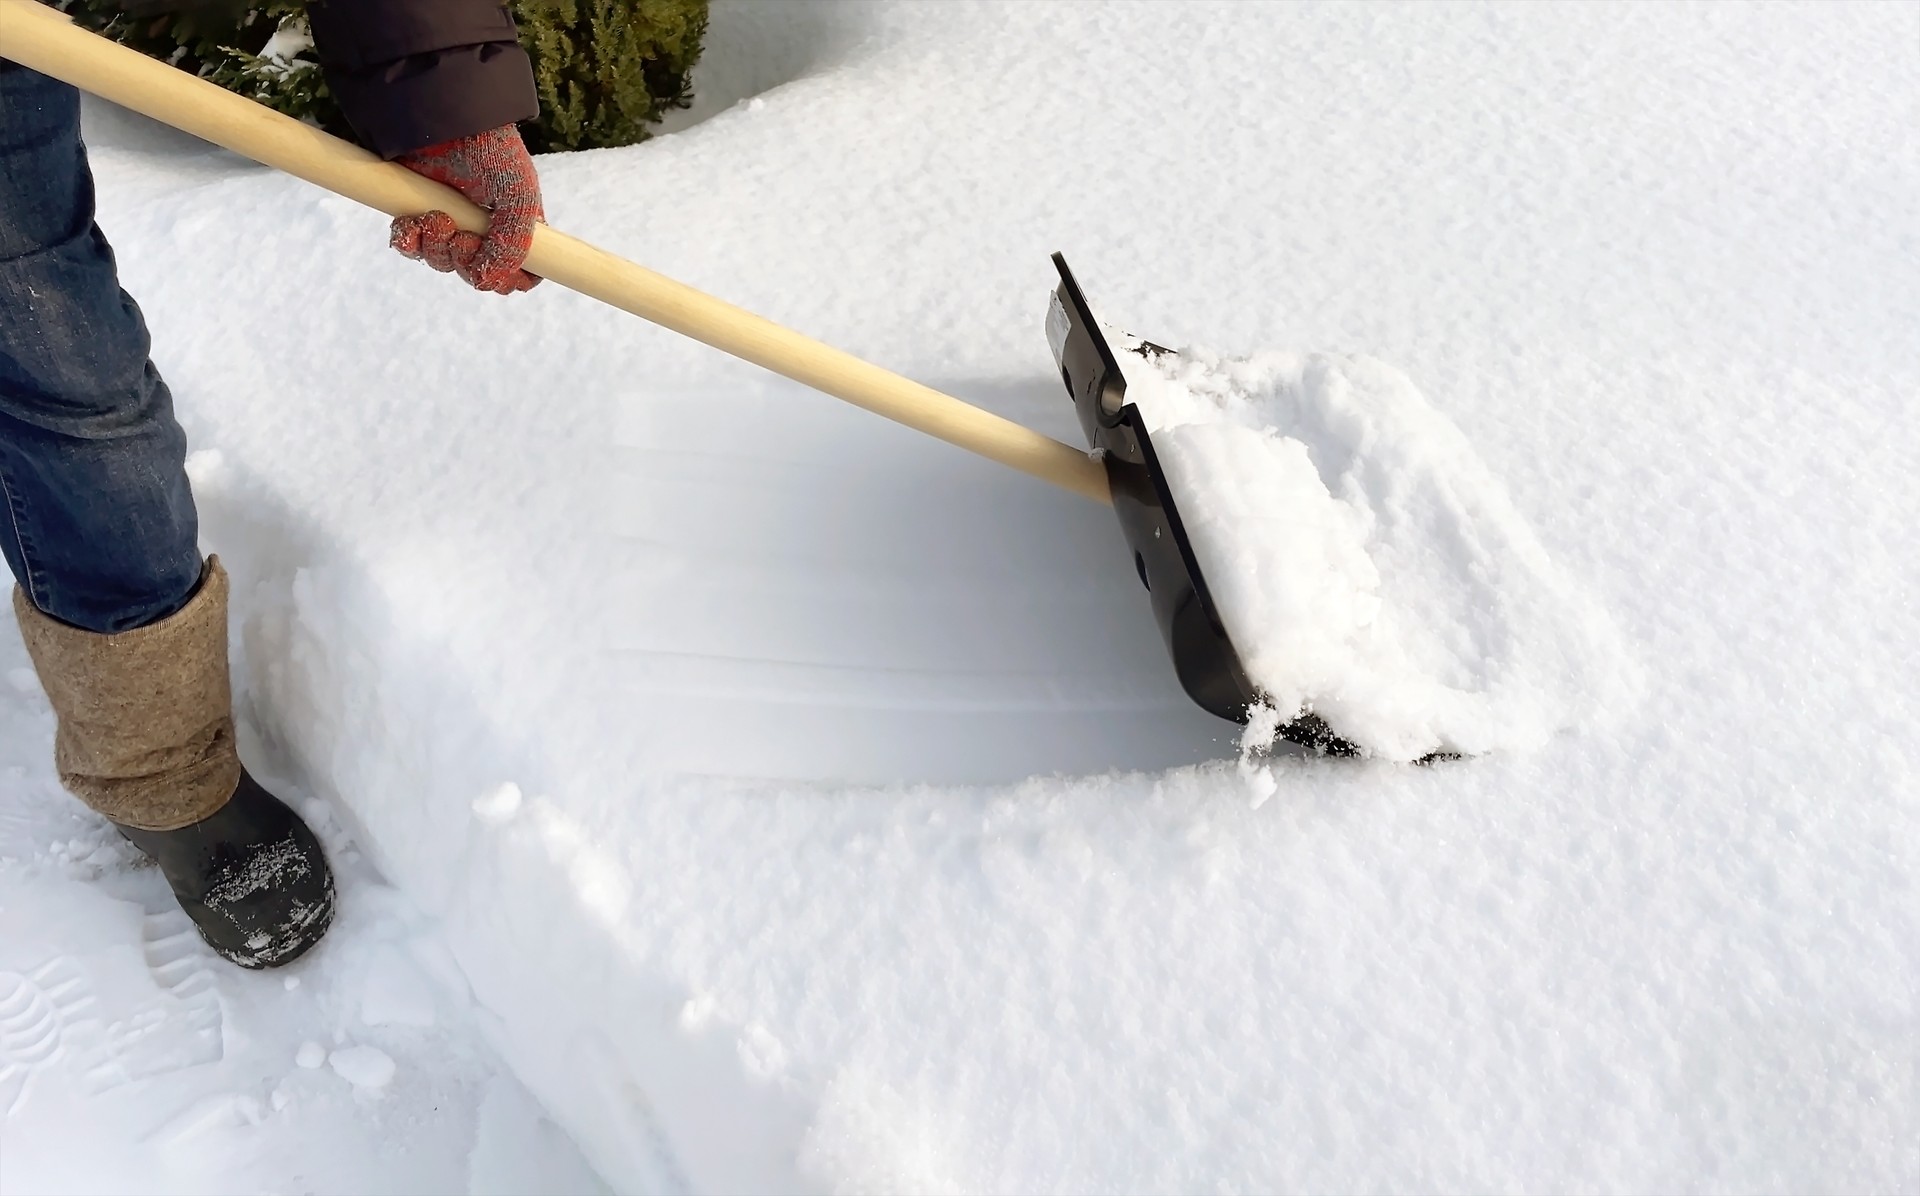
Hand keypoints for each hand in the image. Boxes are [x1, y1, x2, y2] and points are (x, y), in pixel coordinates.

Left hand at [390, 125, 543, 293]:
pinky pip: (410, 246)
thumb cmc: (492, 151)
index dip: (507, 279)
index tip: (495, 271)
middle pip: (475, 272)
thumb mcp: (519, 198)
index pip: (519, 274)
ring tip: (435, 218)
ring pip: (441, 262)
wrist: (444, 117)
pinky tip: (412, 222)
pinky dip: (409, 240)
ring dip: (436, 248)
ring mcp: (448, 222)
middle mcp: (483, 229)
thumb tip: (486, 282)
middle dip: (464, 260)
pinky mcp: (415, 212)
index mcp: (515, 226)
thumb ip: (514, 245)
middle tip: (458, 235)